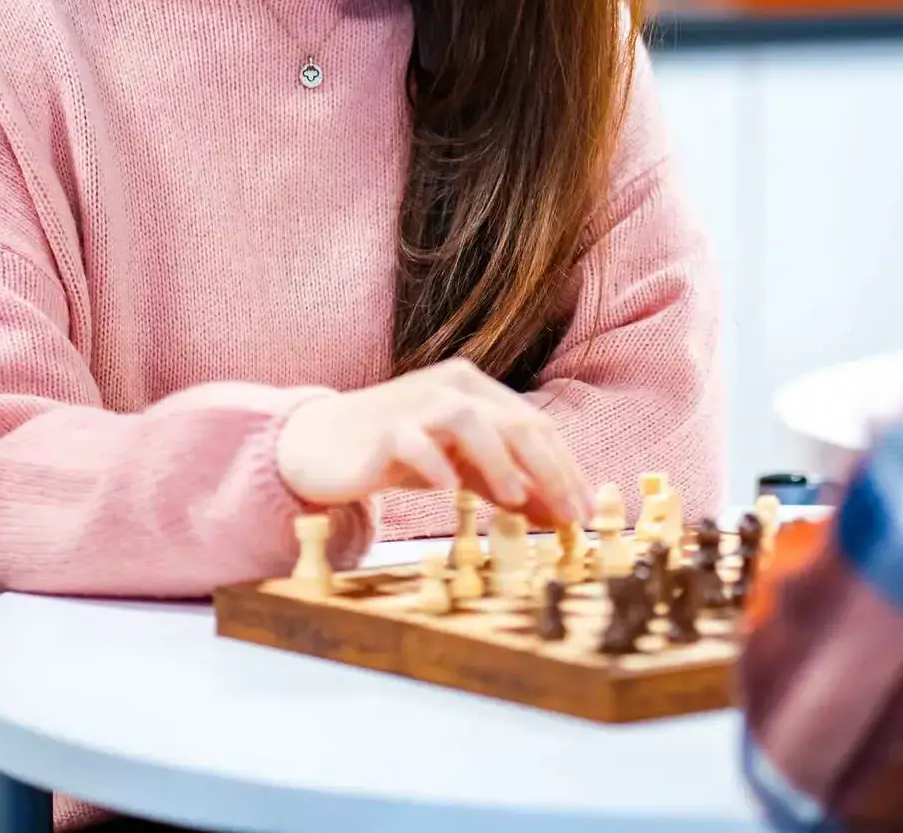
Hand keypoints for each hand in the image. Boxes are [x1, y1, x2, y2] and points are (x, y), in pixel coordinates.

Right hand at [275, 359, 592, 525]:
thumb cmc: (398, 453)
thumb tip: (557, 514)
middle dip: (548, 470)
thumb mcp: (461, 469)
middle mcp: (451, 386)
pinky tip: (449, 491)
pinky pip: (412, 440)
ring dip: (497, 461)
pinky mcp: (380, 429)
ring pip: (468, 420)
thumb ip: (505, 483)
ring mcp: (414, 403)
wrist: (317, 445)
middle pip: (513, 421)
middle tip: (567, 516)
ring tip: (515, 501)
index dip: (565, 468)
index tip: (584, 513)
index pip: (534, 424)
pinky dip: (434, 463)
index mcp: (476, 389)